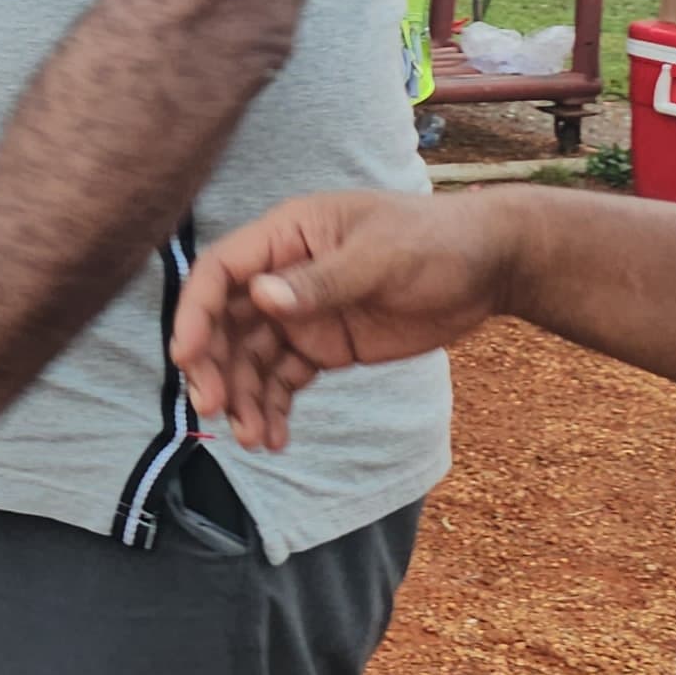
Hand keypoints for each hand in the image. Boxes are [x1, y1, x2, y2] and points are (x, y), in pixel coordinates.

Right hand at [169, 190, 518, 453]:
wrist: (488, 267)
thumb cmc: (435, 241)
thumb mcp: (380, 258)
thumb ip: (322, 280)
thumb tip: (261, 298)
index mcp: (287, 235)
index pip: (221, 272)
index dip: (195, 313)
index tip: (187, 359)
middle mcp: (283, 273)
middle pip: (226, 323)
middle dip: (215, 368)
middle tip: (216, 412)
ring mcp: (302, 312)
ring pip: (251, 359)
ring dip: (244, 398)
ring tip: (255, 440)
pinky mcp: (325, 345)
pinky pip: (285, 379)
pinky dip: (274, 408)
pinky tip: (275, 437)